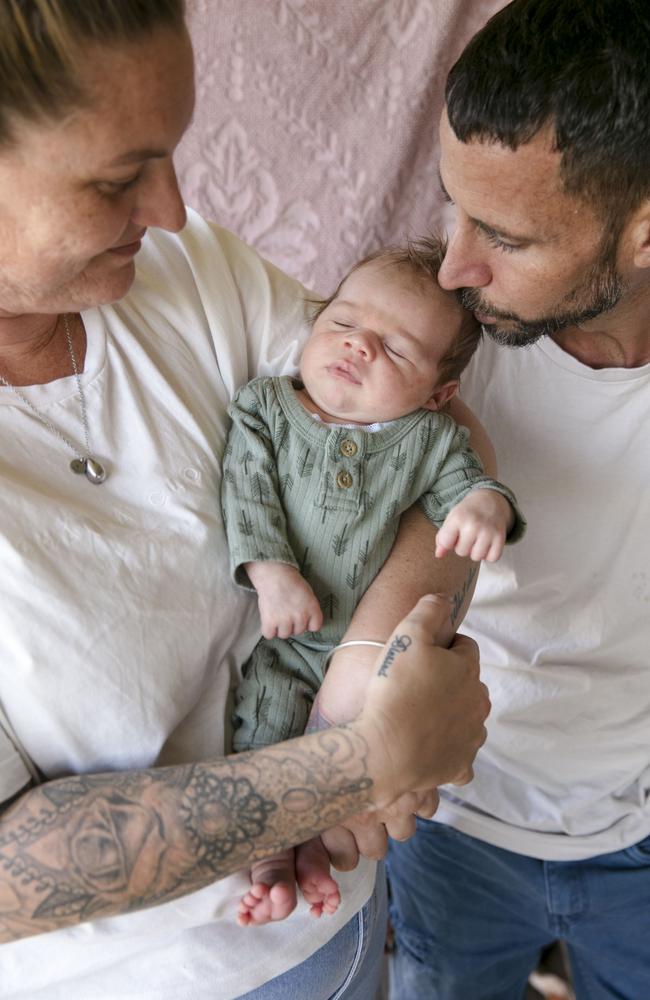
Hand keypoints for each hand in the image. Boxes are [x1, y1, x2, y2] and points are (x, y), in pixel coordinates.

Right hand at [245, 561, 323, 637]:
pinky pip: (269, 635)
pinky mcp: (270, 622)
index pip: (315, 627)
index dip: (307, 623)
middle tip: (285, 612)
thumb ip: (310, 609)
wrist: (274, 574)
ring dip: (280, 628)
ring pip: (284, 635)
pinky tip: (268, 620)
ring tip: (276, 614)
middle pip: (298, 632)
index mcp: (312, 609)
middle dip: (292, 624)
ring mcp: (285, 620)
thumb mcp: (308, 593)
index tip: (301, 617)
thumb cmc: (291, 581)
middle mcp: (301, 617)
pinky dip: (268, 629)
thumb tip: (306, 623)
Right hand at [355, 594, 489, 808]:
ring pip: (467, 718)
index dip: (443, 647)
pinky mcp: (460, 767)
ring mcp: (471, 738)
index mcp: (469, 671)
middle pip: (468, 683)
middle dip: (449, 680)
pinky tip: (428, 745)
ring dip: (451, 714)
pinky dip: (449, 749)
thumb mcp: (406, 636)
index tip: (421, 655)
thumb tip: (442, 598)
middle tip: (415, 684)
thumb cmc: (395, 690)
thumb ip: (428, 610)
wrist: (384, 750)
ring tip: (418, 715)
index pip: (465, 647)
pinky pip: (461, 754)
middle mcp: (478, 704)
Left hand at [435, 489, 513, 561]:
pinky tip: (487, 544)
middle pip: (461, 552)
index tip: (453, 535)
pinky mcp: (501, 537)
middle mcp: (473, 524)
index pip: (446, 543)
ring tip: (477, 539)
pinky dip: (489, 555)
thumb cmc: (467, 513)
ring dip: (476, 552)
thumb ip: (442, 538)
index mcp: (458, 517)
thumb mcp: (452, 520)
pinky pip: (492, 558)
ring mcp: (488, 531)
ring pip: (476, 557)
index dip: (448, 542)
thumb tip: (438, 555)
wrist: (489, 501)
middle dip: (463, 546)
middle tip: (468, 535)